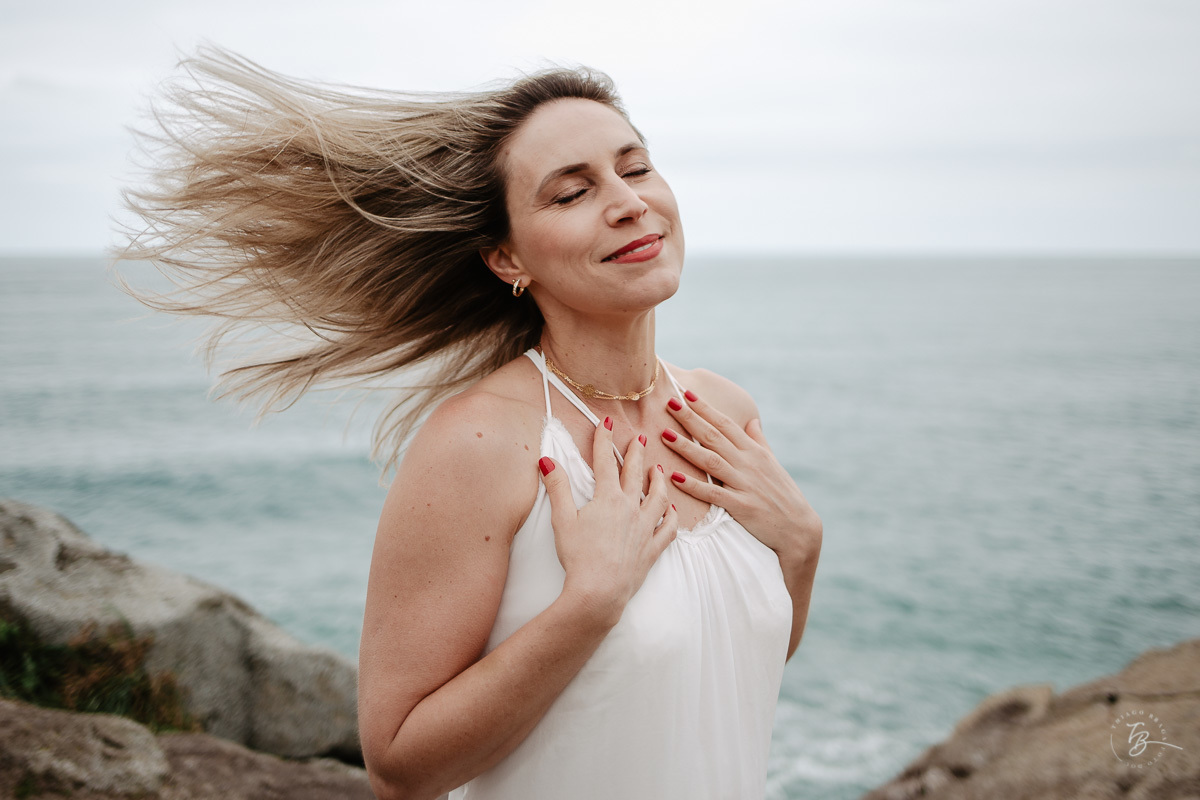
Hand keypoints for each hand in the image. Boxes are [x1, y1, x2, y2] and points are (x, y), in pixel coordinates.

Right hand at [539, 417, 678, 625]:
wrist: (598, 591)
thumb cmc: (578, 557)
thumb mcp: (562, 520)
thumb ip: (557, 488)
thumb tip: (547, 460)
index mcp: (607, 499)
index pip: (605, 461)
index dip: (604, 439)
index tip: (607, 422)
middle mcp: (631, 508)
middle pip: (635, 474)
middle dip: (636, 454)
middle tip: (639, 439)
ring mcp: (645, 528)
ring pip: (659, 497)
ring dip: (659, 480)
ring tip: (658, 469)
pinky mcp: (652, 549)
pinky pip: (669, 529)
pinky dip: (672, 517)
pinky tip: (672, 511)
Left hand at [660, 391, 821, 560]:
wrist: (799, 528)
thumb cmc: (784, 494)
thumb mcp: (773, 463)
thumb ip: (759, 441)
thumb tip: (752, 420)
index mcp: (754, 451)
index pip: (725, 424)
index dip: (705, 408)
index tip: (686, 393)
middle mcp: (748, 463)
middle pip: (714, 436)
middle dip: (690, 419)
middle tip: (669, 402)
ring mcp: (744, 484)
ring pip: (710, 461)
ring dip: (686, 447)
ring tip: (665, 435)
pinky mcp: (741, 506)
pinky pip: (713, 494)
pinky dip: (694, 486)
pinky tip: (675, 477)